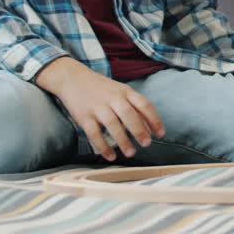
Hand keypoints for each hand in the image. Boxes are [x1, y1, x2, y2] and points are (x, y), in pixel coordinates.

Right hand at [36, 57, 164, 161]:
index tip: (161, 134)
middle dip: (139, 130)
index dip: (154, 119)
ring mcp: (98, 106)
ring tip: (131, 153)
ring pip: (112, 124)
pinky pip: (94, 133)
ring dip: (123, 140)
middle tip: (147, 144)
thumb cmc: (101, 88)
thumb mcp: (120, 91)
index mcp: (125, 91)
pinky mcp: (83, 115)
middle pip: (129, 114)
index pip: (144, 104)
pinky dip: (103, 146)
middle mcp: (113, 98)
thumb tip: (149, 127)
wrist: (72, 78)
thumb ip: (134, 106)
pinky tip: (110, 156)